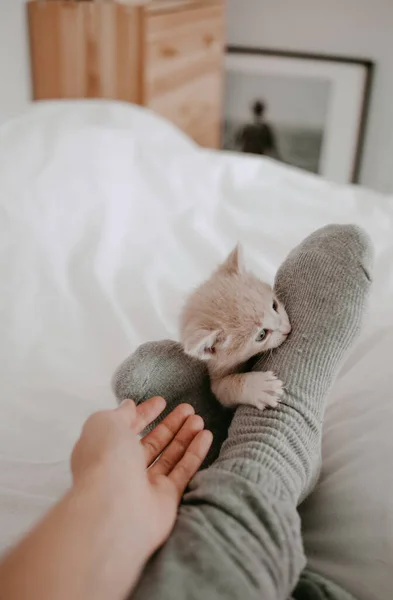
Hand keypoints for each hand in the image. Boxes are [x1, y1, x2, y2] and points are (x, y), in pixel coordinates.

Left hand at [71, 398, 212, 559]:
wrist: (113, 507)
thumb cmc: (105, 459)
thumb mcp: (106, 424)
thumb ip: (120, 414)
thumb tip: (129, 405)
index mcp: (105, 450)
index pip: (127, 428)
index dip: (144, 414)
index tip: (162, 401)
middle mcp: (124, 469)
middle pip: (151, 443)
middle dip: (169, 425)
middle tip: (188, 408)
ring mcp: (145, 486)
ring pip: (169, 457)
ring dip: (184, 436)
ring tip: (199, 418)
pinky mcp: (166, 500)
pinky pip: (183, 472)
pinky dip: (194, 454)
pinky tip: (206, 436)